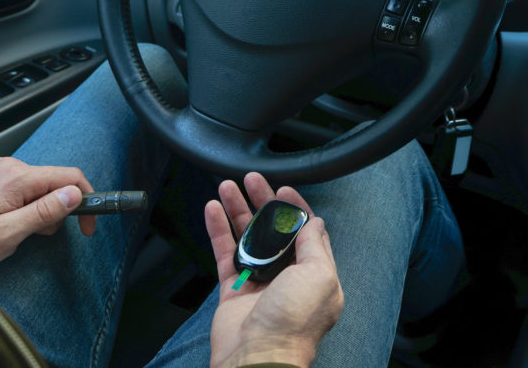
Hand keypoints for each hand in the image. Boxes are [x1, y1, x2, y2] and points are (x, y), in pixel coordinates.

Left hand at [0, 157, 95, 272]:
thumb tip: (73, 195)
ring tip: (23, 231)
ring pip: (43, 186)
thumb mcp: (9, 234)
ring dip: (43, 211)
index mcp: (15, 178)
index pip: (68, 177)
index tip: (87, 224)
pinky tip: (16, 222)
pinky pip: (28, 188)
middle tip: (43, 234)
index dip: (85, 200)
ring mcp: (2, 171)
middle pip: (56, 182)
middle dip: (60, 210)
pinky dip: (31, 206)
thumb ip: (43, 212)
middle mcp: (9, 167)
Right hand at [206, 172, 343, 367]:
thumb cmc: (293, 322)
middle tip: (251, 180)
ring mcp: (259, 281)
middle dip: (262, 202)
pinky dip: (218, 230)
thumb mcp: (319, 277)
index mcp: (313, 274)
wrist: (257, 354)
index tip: (283, 190)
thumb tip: (315, 223)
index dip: (294, 208)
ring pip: (246, 236)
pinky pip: (224, 252)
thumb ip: (316, 246)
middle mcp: (287, 276)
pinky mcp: (233, 288)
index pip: (305, 232)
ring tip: (226, 187)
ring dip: (237, 210)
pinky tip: (213, 210)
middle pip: (272, 229)